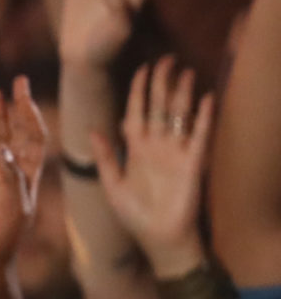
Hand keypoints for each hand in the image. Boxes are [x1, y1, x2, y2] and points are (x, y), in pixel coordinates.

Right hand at [0, 80, 46, 281]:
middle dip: (21, 106)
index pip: (35, 138)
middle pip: (20, 130)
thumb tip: (6, 150)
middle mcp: (15, 169)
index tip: (27, 98)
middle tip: (20, 81)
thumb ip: (11, 179)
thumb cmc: (5, 237)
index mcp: (30, 175)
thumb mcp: (14, 209)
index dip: (32, 117)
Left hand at [95, 57, 214, 277]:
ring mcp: (176, 153)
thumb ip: (104, 157)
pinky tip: (207, 99)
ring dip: (183, 94)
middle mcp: (157, 146)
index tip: (142, 69)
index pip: (137, 112)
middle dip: (162, 84)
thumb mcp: (112, 184)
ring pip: (179, 116)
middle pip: (160, 108)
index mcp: (136, 149)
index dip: (139, 91)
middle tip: (167, 59)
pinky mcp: (193, 163)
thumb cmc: (134, 215)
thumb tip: (92, 130)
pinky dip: (203, 118)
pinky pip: (199, 136)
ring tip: (186, 71)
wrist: (158, 238)